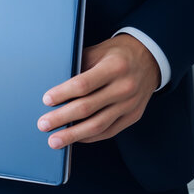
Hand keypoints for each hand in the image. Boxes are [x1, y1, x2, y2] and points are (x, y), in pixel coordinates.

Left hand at [37, 34, 160, 148]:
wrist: (149, 59)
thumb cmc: (115, 55)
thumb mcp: (97, 52)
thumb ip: (78, 68)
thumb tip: (54, 87)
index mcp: (114, 67)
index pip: (83, 84)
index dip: (62, 94)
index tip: (46, 101)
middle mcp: (124, 87)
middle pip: (87, 108)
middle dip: (61, 118)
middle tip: (43, 125)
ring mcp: (130, 104)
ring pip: (98, 125)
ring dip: (73, 135)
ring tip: (55, 140)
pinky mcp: (133, 116)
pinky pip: (109, 131)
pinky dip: (89, 137)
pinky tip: (75, 138)